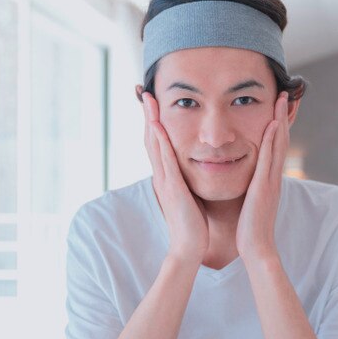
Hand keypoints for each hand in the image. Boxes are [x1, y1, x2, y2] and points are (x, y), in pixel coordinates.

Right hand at [142, 91, 207, 265]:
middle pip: (151, 138)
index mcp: (167, 176)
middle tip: (144, 91)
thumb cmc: (193, 223)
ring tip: (148, 100)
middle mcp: (162, 175)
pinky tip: (159, 126)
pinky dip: (161, 142)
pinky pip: (165, 161)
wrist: (190, 247)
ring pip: (154, 145)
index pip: (159, 143)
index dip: (155, 122)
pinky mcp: (172, 188)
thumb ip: (187, 180)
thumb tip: (192, 168)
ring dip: (151, 121)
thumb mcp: (189, 194)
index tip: (154, 102)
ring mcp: (165, 181)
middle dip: (148, 115)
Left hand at [237, 92, 289, 264]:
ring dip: (281, 120)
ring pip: (279, 144)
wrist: (256, 248)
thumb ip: (251, 187)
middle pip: (282, 140)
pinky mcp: (265, 187)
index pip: (275, 147)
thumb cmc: (249, 228)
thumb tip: (248, 178)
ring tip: (283, 99)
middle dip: (284, 116)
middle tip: (286, 94)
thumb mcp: (251, 201)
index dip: (279, 126)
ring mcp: (271, 180)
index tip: (278, 107)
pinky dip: (273, 140)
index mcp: (269, 179)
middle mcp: (273, 176)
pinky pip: (269, 158)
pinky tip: (273, 124)